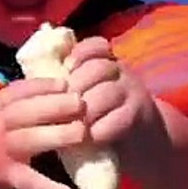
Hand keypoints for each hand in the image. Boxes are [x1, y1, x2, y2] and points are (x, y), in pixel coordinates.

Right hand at [0, 78, 86, 188]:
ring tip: (81, 132)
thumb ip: (17, 97)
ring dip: (58, 135)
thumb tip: (57, 84)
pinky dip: (48, 188)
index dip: (45, 86)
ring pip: (31, 140)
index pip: (21, 90)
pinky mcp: (6, 176)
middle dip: (56, 106)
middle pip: (28, 112)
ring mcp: (3, 150)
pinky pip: (29, 181)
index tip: (67, 84)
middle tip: (82, 103)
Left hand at [64, 37, 162, 152]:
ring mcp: (133, 93)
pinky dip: (99, 129)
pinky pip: (116, 119)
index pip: (96, 46)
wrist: (147, 142)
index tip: (67, 67)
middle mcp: (123, 73)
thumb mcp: (93, 93)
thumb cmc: (106, 117)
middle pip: (98, 68)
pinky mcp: (138, 117)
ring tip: (74, 124)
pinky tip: (90, 137)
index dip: (80, 54)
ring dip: (86, 110)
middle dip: (76, 86)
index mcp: (109, 63)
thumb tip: (41, 80)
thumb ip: (75, 84)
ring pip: (106, 93)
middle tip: (62, 106)